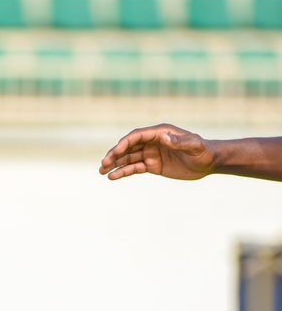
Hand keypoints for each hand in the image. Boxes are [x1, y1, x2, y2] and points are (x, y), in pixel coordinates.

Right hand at [99, 123, 214, 181]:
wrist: (208, 162)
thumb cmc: (203, 151)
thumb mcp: (194, 146)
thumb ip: (179, 142)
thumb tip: (163, 138)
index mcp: (160, 133)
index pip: (137, 136)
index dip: (124, 144)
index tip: (115, 153)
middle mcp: (153, 141)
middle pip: (129, 147)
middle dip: (115, 155)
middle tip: (103, 164)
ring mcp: (151, 154)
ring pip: (129, 158)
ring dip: (115, 164)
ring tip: (102, 172)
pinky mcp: (152, 166)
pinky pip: (135, 168)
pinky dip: (123, 172)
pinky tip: (113, 177)